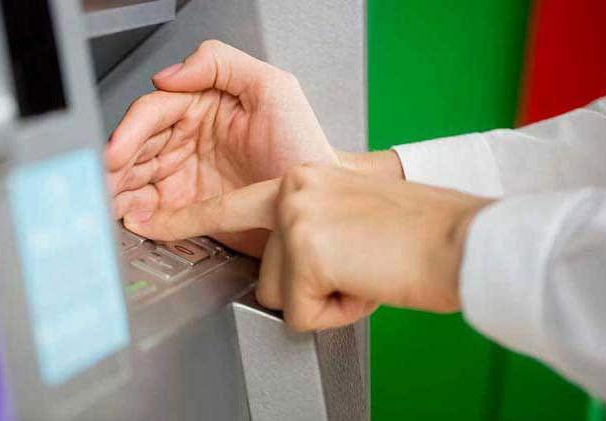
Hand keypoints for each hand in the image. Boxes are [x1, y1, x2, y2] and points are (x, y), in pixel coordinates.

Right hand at [106, 40, 338, 255]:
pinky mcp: (191, 209)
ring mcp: (187, 175)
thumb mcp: (273, 87)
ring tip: (107, 201)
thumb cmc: (304, 145)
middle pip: (137, 147)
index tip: (118, 151)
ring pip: (138, 179)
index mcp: (202, 107)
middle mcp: (190, 140)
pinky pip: (155, 211)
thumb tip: (170, 74)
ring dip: (117, 189)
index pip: (154, 112)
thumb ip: (221, 64)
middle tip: (102, 181)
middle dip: (115, 164)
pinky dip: (137, 215)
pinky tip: (129, 218)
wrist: (316, 201)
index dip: (130, 130)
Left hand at [124, 165, 492, 330]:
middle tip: (353, 267)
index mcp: (300, 179)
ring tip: (364, 272)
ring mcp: (295, 216)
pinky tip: (367, 284)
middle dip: (302, 287)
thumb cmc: (414, 235)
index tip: (143, 224)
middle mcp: (292, 190)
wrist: (461, 240)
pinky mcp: (306, 249)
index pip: (227, 206)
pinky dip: (336, 313)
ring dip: (322, 299)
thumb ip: (305, 230)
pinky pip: (300, 314)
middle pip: (260, 271)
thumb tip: (283, 266)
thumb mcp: (348, 216)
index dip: (184, 222)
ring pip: (278, 295)